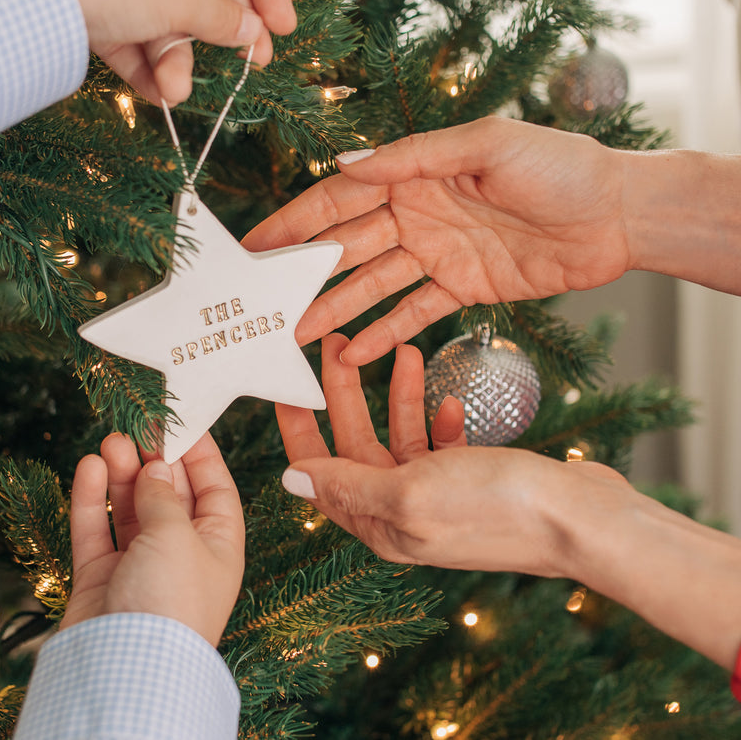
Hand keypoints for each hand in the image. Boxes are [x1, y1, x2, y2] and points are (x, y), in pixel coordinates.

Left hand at [36, 0, 296, 105]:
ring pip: (171, 24)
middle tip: (251, 68)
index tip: (284, 28)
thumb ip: (222, 19)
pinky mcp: (100, 10)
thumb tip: (250, 32)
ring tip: (174, 91)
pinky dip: (147, 68)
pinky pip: (136, 42)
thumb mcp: (181, 0)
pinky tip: (156, 95)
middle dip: (227, 34)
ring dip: (178, 62)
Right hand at [61, 432, 244, 646]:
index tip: (182, 419)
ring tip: (110, 440)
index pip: (215, 489)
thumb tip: (155, 466)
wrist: (125, 668)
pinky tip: (89, 467)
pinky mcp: (102, 579)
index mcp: (218, 547)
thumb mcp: (177, 534)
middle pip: (168, 494)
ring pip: (130, 508)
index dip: (199, 454)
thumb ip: (163, 494)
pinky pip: (98, 529)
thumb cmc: (170, 601)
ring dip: (120, 473)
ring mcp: (140, 567)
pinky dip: (92, 499)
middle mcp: (181, 555)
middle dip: (152, 459)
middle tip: (136, 424)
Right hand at [244, 117, 631, 363]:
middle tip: (262, 301)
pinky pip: (415, 313)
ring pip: (373, 285)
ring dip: (336, 309)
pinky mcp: (463, 289)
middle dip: (303, 273)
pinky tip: (355, 354)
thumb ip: (412, 157)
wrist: (620, 215)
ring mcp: (437, 254)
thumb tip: (343, 163)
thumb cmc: (560, 166)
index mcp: (414, 174)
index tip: (254, 245)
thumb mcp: (484, 146)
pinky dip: (386, 333)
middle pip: (346, 247)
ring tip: (296, 336)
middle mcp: (416, 213)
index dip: (294, 222)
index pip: (340, 199)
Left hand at [276, 333, 630, 575]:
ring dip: (397, 394)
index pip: (319, 471)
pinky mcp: (471, 479)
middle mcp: (402, 512)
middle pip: (355, 444)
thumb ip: (348, 484)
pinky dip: (438, 416)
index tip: (286, 382)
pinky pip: (439, 441)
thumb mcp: (409, 493)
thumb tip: (291, 480)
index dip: (298, 427)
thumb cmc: (497, 509)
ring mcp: (437, 495)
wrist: (582, 520)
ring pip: (398, 434)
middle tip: (337, 345)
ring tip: (404, 351)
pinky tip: (448, 399)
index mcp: (378, 523)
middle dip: (344, 393)